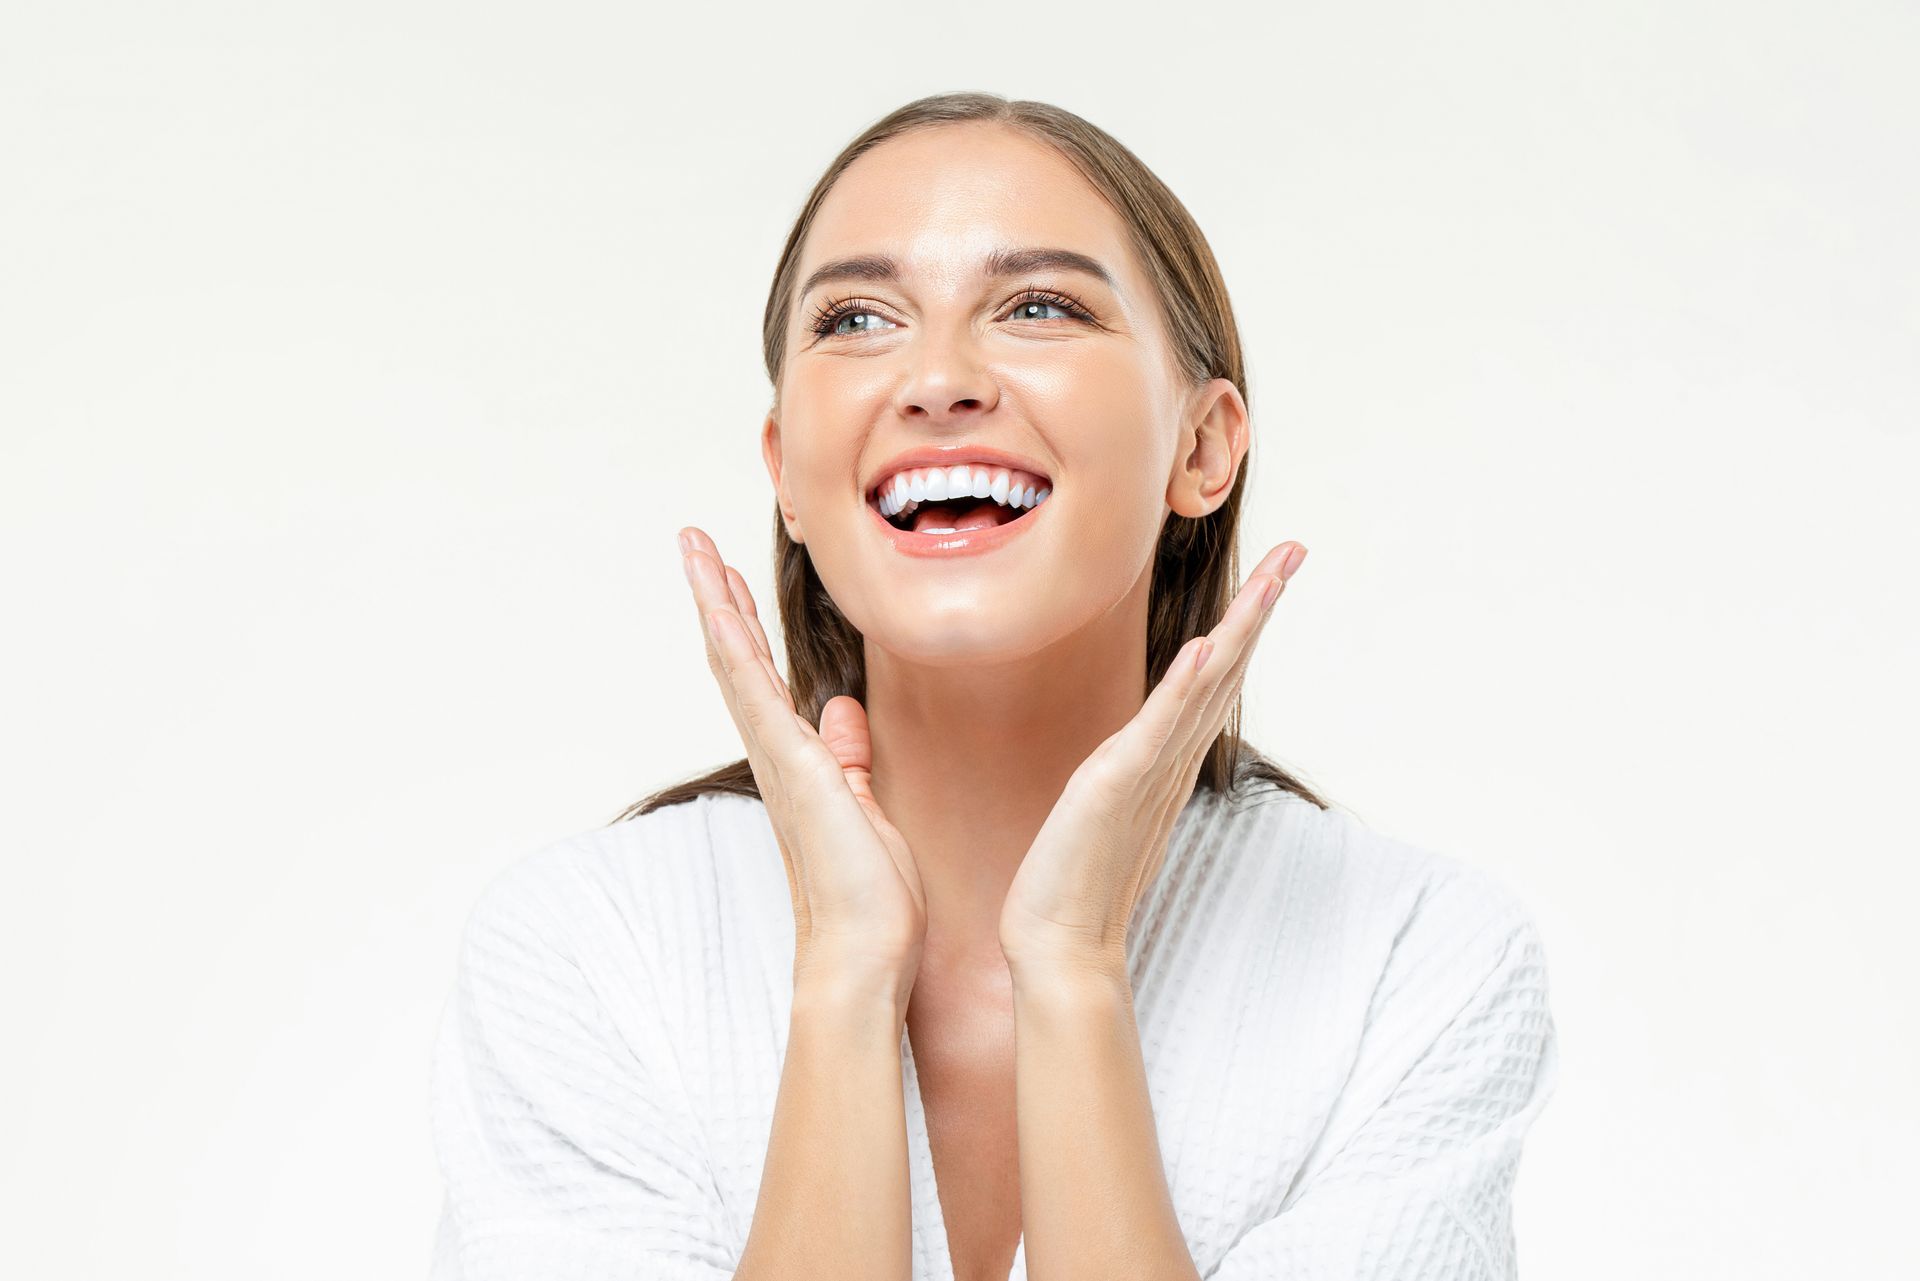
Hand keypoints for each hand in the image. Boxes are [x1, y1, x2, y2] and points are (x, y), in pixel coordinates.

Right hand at [677, 527, 927, 986]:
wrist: (865, 952)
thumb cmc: (871, 896)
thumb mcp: (867, 807)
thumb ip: (849, 758)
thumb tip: (842, 715)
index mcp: (796, 761)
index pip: (762, 678)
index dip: (745, 625)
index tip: (729, 578)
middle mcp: (775, 754)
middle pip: (735, 660)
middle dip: (715, 597)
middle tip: (692, 542)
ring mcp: (777, 758)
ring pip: (734, 663)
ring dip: (714, 601)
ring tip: (693, 547)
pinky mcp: (791, 765)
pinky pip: (753, 693)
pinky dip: (733, 645)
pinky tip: (719, 605)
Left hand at [997, 541, 1307, 977]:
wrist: (1060, 942)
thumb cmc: (1075, 878)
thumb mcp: (1106, 804)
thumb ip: (1131, 770)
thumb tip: (1138, 748)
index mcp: (1168, 758)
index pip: (1217, 677)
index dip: (1247, 623)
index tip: (1274, 572)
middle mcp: (1171, 759)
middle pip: (1229, 669)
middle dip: (1261, 607)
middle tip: (1295, 551)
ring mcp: (1150, 770)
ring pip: (1207, 687)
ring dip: (1240, 629)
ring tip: (1271, 578)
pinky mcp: (1119, 785)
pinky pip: (1159, 728)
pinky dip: (1186, 688)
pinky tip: (1209, 648)